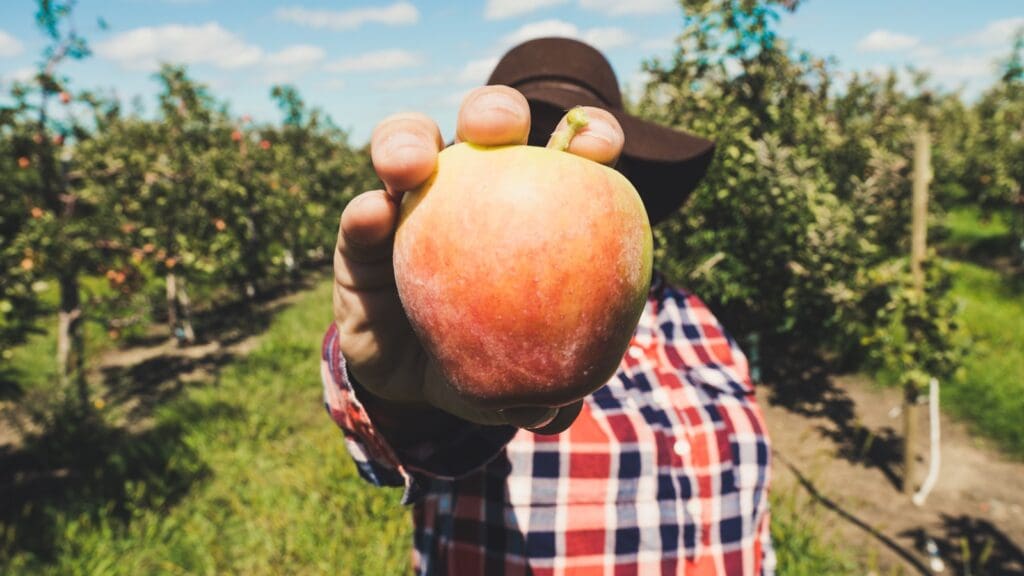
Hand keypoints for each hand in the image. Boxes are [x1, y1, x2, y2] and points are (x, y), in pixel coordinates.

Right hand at [333, 85, 625, 432]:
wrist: (420, 384)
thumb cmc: (489, 363)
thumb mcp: (517, 381)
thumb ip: (538, 390)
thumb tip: (556, 413)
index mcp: (533, 208)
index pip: (568, 158)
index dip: (589, 138)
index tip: (600, 150)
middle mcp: (472, 191)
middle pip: (486, 129)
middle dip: (495, 113)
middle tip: (496, 129)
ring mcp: (412, 205)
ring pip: (408, 147)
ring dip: (407, 143)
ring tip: (408, 164)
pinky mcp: (362, 236)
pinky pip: (359, 218)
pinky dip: (364, 213)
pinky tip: (372, 216)